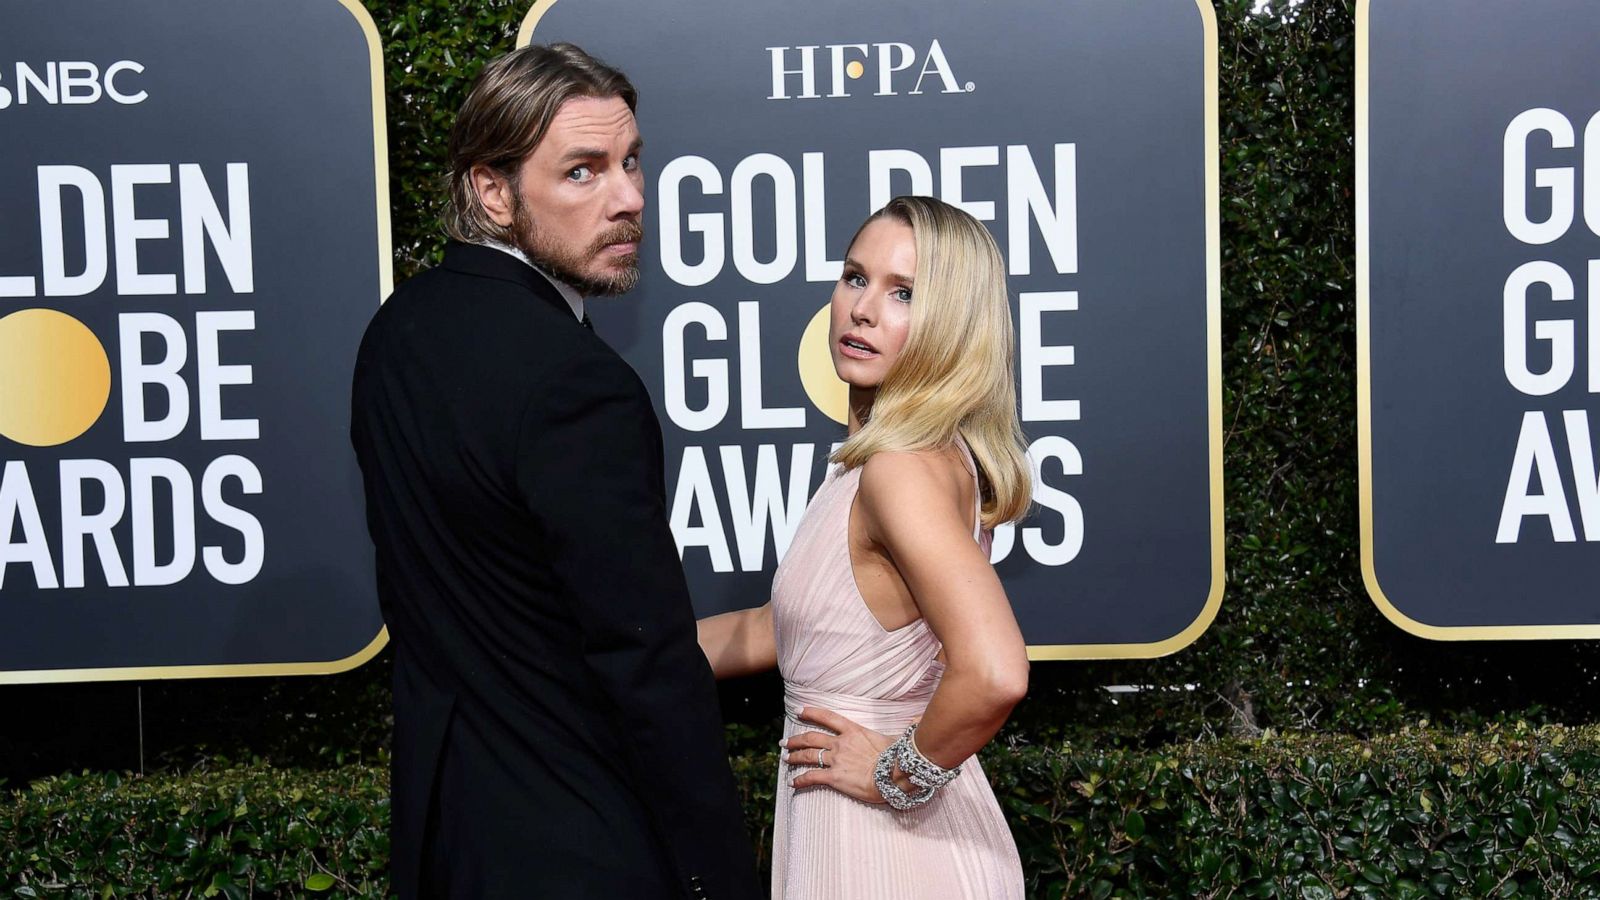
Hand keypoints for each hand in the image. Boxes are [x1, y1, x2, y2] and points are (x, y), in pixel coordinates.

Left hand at [782, 706, 912, 803]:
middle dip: (795, 740)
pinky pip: (812, 777)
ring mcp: (836, 760)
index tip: (799, 710)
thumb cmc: (898, 758)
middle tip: (785, 742)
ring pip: (808, 756)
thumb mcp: (898, 738)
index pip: (828, 717)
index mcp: (854, 731)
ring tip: (785, 759)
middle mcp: (841, 743)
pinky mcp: (835, 778)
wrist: (894, 776)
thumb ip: (904, 728)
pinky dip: (800, 780)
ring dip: (794, 757)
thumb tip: (918, 719)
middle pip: (811, 738)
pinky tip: (793, 783)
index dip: (812, 713)